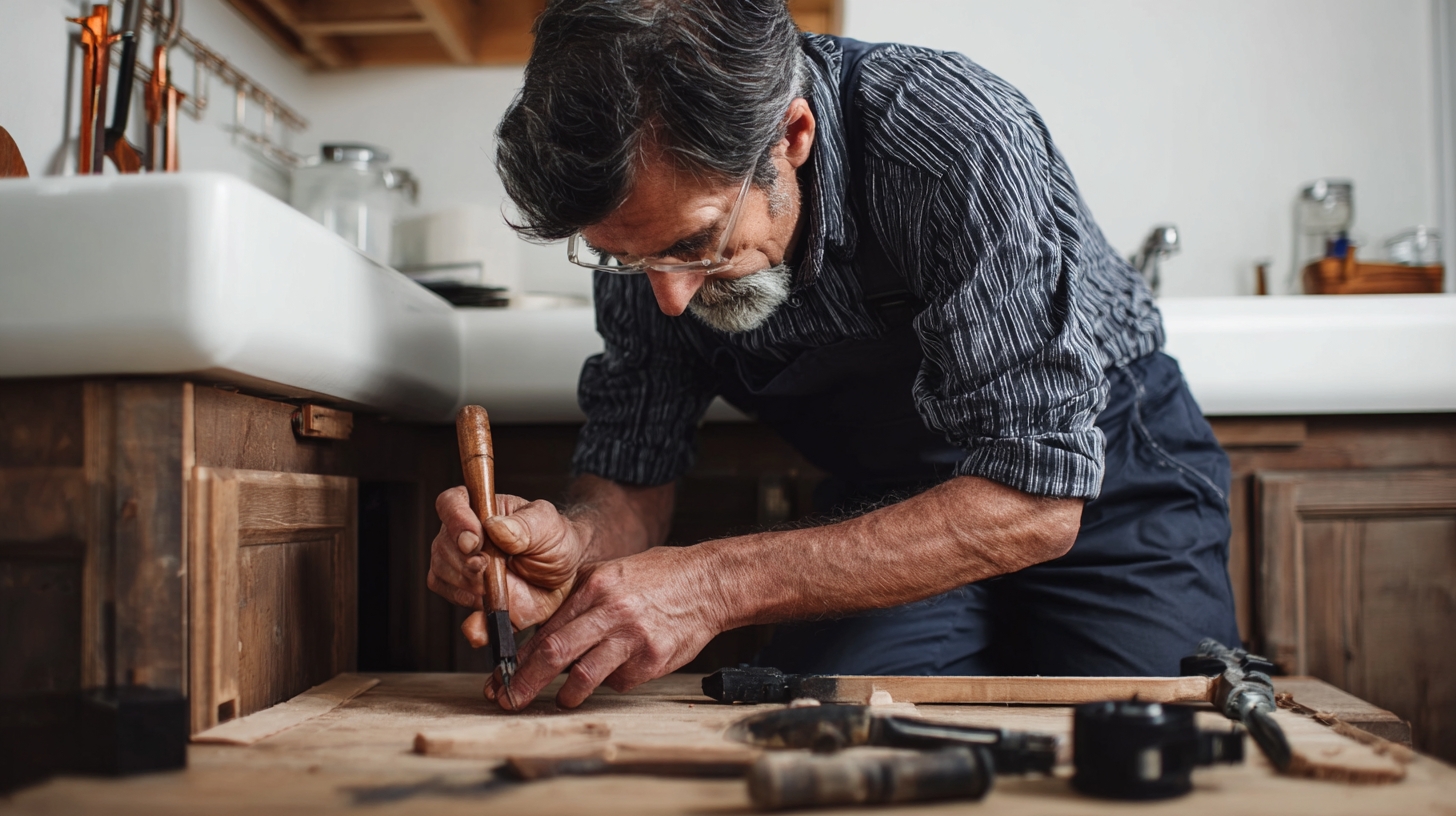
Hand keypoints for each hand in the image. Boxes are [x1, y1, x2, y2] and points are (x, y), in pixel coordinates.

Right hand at [427, 486, 590, 641]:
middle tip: (491, 568)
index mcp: (480, 509)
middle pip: (442, 546)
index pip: (450, 503)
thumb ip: (524, 525)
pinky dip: (473, 619)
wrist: (564, 576)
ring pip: (442, 576)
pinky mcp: (468, 597)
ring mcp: (461, 567)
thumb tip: (493, 526)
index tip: (474, 540)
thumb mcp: (548, 525)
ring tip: (498, 585)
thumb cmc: (553, 541)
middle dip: (466, 562)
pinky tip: (490, 614)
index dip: (455, 520)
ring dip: (470, 586)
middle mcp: (462, 537)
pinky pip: (455, 606)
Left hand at [484, 545, 730, 709]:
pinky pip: (620, 682)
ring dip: (566, 695)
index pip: (548, 628)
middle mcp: (612, 611)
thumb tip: (545, 633)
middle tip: (508, 700)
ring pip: (585, 676)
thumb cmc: (660, 577)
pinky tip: (619, 669)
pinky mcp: (653, 660)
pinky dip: (612, 681)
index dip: (520, 657)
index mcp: (596, 587)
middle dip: (525, 682)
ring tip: (562, 700)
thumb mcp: (613, 573)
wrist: (710, 583)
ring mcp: (633, 638)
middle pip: (556, 653)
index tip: (502, 675)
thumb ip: (580, 600)